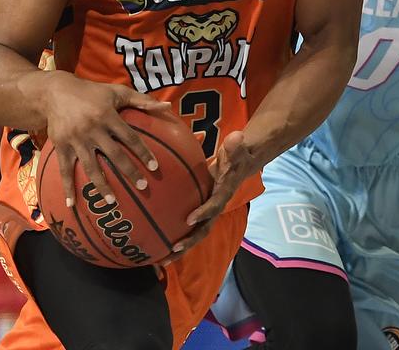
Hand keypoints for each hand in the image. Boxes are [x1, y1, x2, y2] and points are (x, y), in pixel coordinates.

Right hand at [41, 72, 178, 207]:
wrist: (56, 92)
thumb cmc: (92, 93)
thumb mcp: (117, 92)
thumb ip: (142, 100)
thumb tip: (167, 107)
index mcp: (108, 116)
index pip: (130, 137)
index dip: (143, 152)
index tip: (155, 167)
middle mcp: (93, 129)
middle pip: (114, 154)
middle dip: (129, 172)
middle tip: (142, 187)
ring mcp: (76, 139)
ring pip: (91, 166)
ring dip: (101, 185)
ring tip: (112, 202)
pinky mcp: (61, 146)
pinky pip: (65, 169)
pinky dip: (67, 187)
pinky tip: (71, 203)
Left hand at [159, 130, 256, 260]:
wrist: (241, 164)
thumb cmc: (236, 155)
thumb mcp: (237, 148)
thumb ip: (235, 145)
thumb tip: (236, 137)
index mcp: (223, 193)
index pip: (214, 205)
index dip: (204, 213)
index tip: (189, 220)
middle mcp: (215, 206)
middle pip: (203, 229)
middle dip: (189, 241)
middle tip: (172, 250)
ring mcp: (207, 212)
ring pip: (194, 234)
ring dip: (180, 248)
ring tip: (161, 260)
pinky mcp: (200, 212)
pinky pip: (188, 228)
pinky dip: (175, 238)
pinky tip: (157, 246)